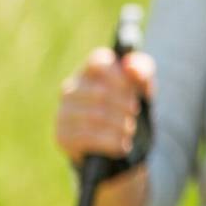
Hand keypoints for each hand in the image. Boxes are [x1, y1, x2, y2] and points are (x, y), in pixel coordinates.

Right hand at [54, 47, 154, 165]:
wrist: (118, 144)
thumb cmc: (130, 107)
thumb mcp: (142, 87)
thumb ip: (142, 70)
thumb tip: (130, 66)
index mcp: (90, 71)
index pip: (98, 61)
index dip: (120, 76)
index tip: (134, 91)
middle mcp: (71, 88)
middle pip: (99, 93)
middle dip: (124, 105)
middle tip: (135, 113)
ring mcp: (63, 112)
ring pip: (95, 116)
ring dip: (120, 125)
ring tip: (130, 130)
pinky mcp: (62, 135)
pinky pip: (87, 137)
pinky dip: (110, 141)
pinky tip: (121, 144)